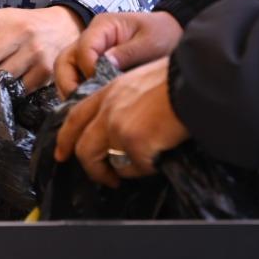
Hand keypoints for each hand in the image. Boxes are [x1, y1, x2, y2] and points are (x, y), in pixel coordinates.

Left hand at [0, 5, 84, 92]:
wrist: (68, 26)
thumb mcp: (7, 17)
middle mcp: (18, 34)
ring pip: (2, 77)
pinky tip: (1, 98)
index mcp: (4, 19)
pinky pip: (20, 89)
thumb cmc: (29, 24)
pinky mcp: (44, 71)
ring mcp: (33, 53)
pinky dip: (9, 94)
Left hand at [52, 58, 188, 186]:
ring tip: (134, 173)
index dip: (66, 137)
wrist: (196, 81)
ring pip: (105, 163)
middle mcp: (108, 108)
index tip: (62, 153)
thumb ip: (127, 100)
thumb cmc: (179, 79)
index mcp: (109, 91)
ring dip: (117, 173)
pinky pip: (135, 168)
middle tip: (102, 178)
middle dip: (90, 168)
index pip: (76, 116)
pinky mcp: (134, 144)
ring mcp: (118, 127)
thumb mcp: (141, 80)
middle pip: (84, 147)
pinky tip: (159, 158)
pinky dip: (145, 168)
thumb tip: (128, 124)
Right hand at [53, 10, 183, 97]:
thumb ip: (127, 53)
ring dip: (70, 90)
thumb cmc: (163, 34)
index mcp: (102, 26)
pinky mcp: (92, 64)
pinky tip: (91, 106)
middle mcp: (90, 37)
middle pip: (64, 61)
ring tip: (85, 108)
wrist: (172, 32)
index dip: (89, 70)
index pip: (83, 49)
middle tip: (82, 104)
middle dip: (68, 84)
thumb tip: (104, 66)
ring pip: (66, 71)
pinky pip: (77, 78)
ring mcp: (89, 51)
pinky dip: (79, 92)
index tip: (104, 87)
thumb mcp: (150, 42)